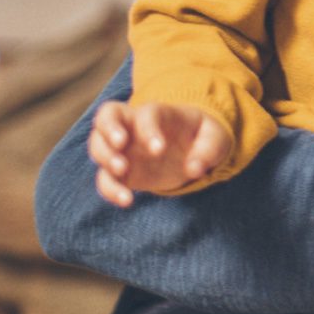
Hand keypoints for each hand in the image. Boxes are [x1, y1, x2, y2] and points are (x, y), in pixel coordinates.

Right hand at [87, 100, 235, 207]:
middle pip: (106, 117)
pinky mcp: (121, 171)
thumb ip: (209, 149)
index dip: (148, 129)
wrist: (191, 148)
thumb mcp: (216, 137)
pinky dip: (110, 189)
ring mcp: (123, 148)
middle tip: (121, 149)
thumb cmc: (203, 135)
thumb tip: (194, 169)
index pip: (145, 114)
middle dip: (108, 132)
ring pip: (98, 145)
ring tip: (122, 172)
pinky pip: (105, 178)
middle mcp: (133, 126)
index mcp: (158, 113)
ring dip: (105, 159)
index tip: (159, 150)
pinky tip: (127, 200)